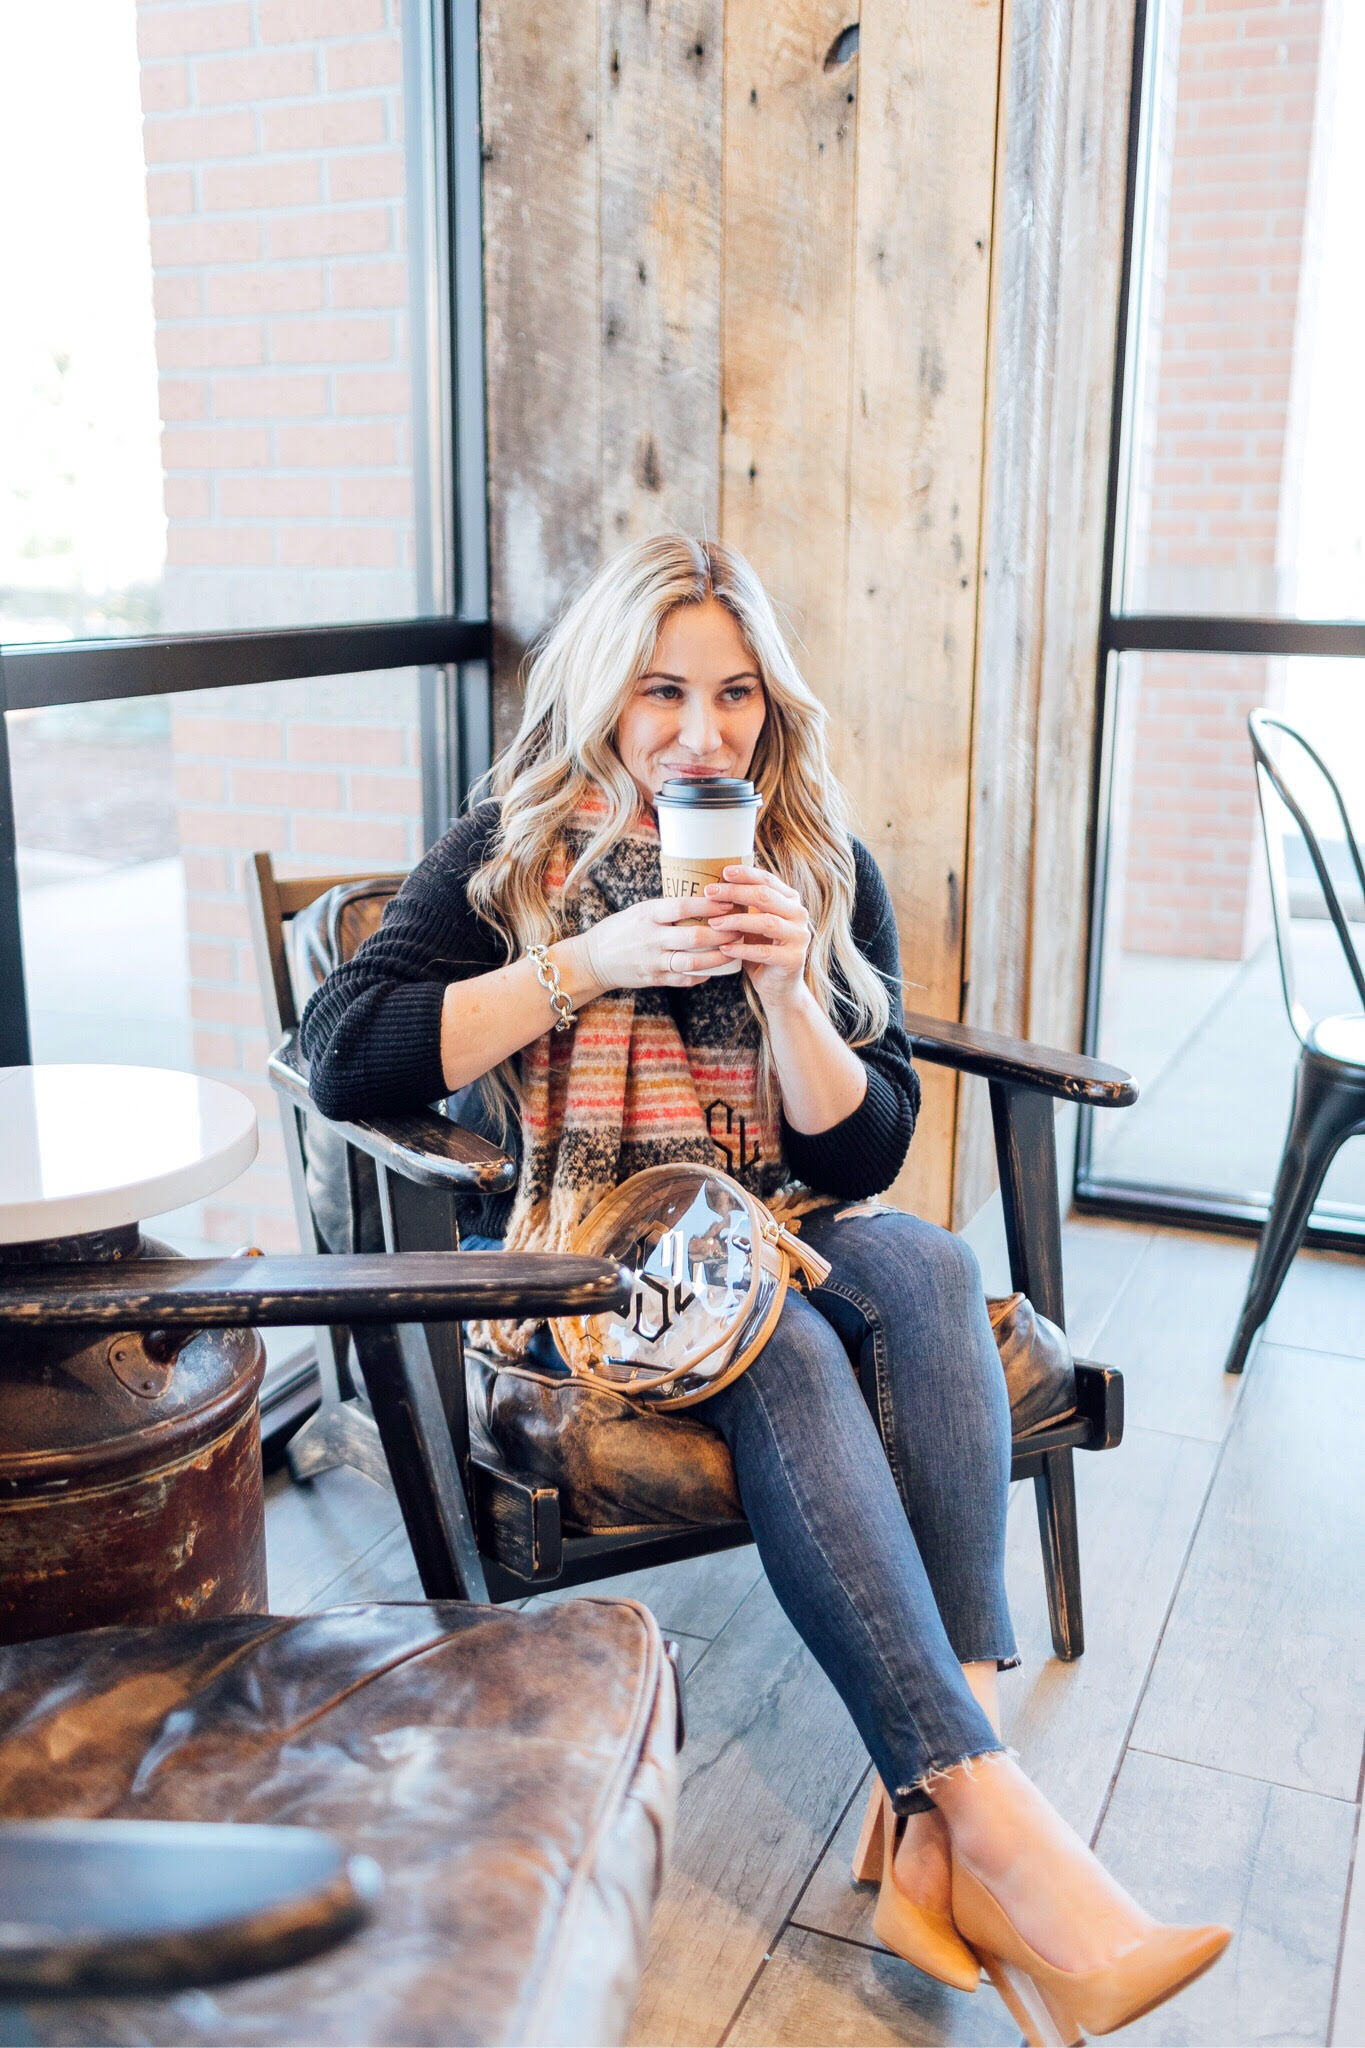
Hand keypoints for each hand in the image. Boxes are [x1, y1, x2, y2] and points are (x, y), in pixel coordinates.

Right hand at [565, 897, 732, 996]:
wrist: (594, 959)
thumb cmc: (622, 929)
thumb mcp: (640, 910)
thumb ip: (667, 909)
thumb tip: (703, 898)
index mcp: (648, 915)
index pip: (682, 907)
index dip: (708, 904)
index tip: (729, 900)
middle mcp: (651, 938)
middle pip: (693, 936)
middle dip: (721, 933)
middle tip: (741, 928)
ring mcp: (653, 961)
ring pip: (692, 962)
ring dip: (717, 958)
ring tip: (734, 951)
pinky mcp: (653, 979)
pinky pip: (683, 979)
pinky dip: (701, 975)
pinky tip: (714, 971)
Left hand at [704, 865, 812, 1009]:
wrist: (778, 985)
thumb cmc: (760, 949)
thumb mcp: (752, 922)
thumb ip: (744, 904)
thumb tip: (713, 883)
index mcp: (790, 900)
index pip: (767, 880)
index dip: (745, 874)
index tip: (723, 872)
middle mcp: (799, 914)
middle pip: (765, 896)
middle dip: (735, 892)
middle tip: (710, 893)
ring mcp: (799, 937)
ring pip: (766, 922)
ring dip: (736, 921)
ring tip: (712, 923)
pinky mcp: (793, 959)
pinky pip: (764, 951)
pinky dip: (741, 949)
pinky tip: (723, 948)